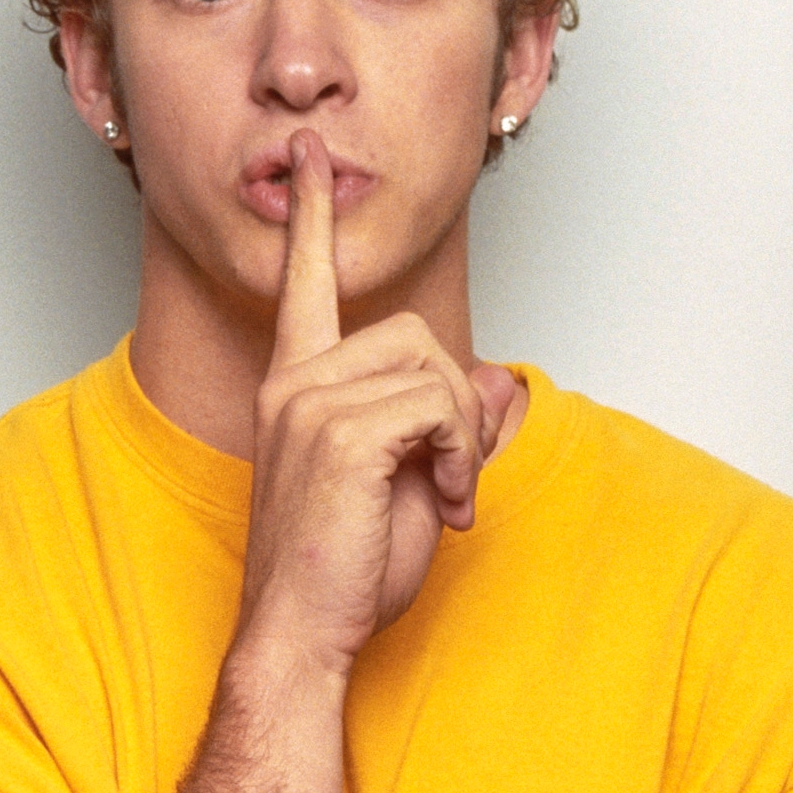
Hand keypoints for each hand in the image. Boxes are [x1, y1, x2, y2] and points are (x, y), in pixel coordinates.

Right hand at [236, 126, 521, 670]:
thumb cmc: (345, 572)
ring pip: (434, 369)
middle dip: (454, 406)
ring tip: (442, 497)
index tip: (309, 157)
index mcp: (297, 386)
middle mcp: (294, 382)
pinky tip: (442, 503)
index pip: (306, 285)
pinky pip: (438, 405)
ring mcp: (309, 403)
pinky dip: (459, 456)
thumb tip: (498, 381)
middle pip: (416, 335)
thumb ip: (453, 425)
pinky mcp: (338, 432)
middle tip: (448, 480)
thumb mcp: (416, 485)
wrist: (302, 635)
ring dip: (460, 438)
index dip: (313, 219)